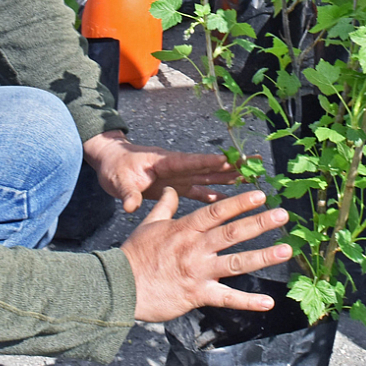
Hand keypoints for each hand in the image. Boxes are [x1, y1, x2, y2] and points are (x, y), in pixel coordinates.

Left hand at [83, 130, 242, 212]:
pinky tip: (227, 201)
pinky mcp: (176, 186)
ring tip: (250, 177)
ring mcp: (179, 176)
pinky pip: (198, 190)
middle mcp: (177, 167)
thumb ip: (128, 193)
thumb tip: (131, 206)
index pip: (191, 161)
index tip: (229, 160)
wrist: (111, 163)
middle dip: (231, 164)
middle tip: (253, 162)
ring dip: (228, 177)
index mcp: (165, 162)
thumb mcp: (119, 180)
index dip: (209, 162)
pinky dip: (213, 195)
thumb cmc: (116, 167)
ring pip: (208, 176)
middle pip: (208, 166)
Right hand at [121, 188, 291, 321]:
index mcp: (185, 229)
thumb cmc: (134, 255)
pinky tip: (268, 302)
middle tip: (283, 215)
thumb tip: (169, 189)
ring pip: (236, 262)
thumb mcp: (149, 225)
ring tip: (285, 250)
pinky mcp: (198, 294)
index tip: (259, 195)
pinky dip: (248, 302)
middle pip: (232, 233)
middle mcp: (195, 248)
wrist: (121, 286)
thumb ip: (164, 207)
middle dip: (259, 223)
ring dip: (263, 257)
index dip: (239, 203)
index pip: (216, 212)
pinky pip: (226, 298)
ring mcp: (198, 272)